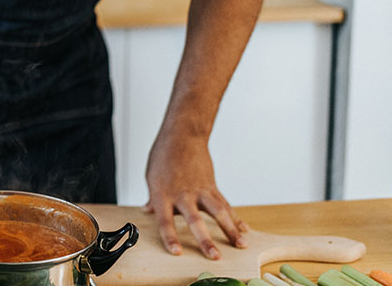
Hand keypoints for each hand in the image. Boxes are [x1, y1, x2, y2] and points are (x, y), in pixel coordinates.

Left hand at [144, 131, 247, 259]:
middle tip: (214, 256)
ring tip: (241, 245)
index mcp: (163, 194)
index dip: (171, 237)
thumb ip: (153, 198)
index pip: (165, 220)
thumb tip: (147, 211)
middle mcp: (183, 194)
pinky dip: (235, 218)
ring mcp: (200, 190)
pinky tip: (243, 230)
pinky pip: (225, 204)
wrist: (183, 136)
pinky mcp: (212, 186)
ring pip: (218, 212)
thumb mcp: (152, 177)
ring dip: (231, 230)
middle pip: (195, 219)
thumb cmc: (164, 156)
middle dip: (205, 239)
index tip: (177, 252)